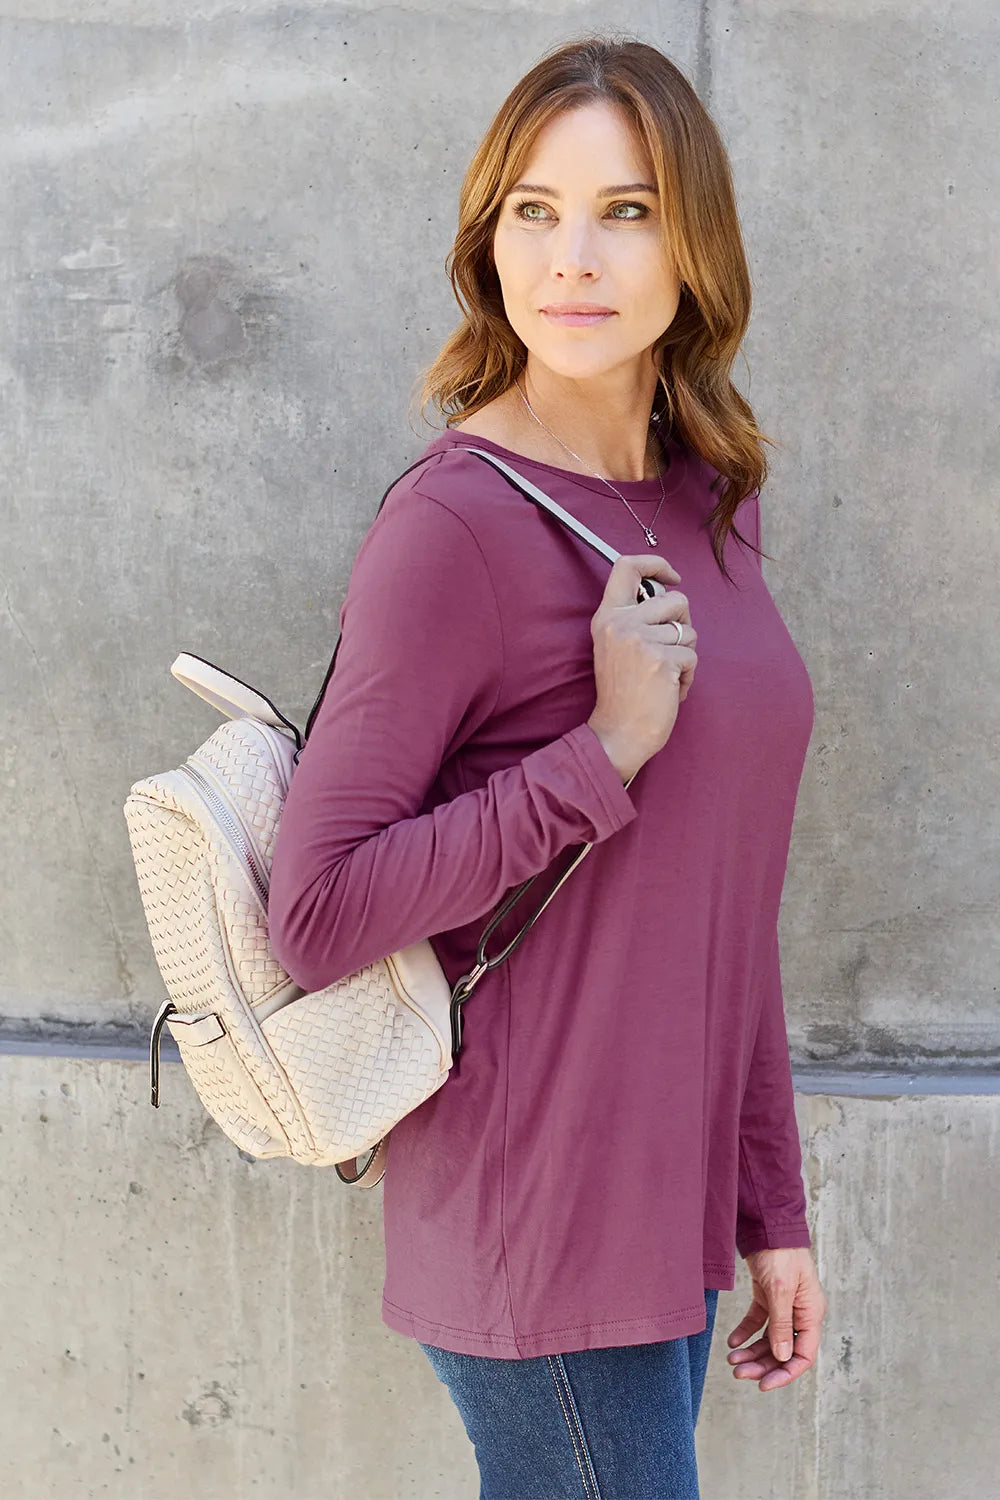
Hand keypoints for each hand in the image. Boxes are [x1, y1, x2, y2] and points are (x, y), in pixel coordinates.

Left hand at [725, 1246, 826, 1391]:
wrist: (768, 1224)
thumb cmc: (780, 1253)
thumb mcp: (780, 1290)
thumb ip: (781, 1325)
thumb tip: (782, 1358)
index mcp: (811, 1314)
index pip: (802, 1355)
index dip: (785, 1373)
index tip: (764, 1385)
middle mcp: (800, 1313)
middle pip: (783, 1350)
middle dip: (762, 1364)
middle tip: (738, 1373)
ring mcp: (783, 1305)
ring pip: (769, 1339)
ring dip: (752, 1351)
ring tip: (732, 1359)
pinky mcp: (768, 1296)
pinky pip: (758, 1322)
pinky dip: (746, 1332)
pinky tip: (733, 1341)